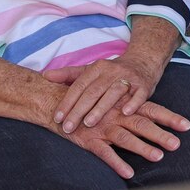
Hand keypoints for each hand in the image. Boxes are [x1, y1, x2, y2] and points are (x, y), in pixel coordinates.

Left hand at [44, 51, 164, 132]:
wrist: (142, 62)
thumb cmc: (111, 72)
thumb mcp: (90, 70)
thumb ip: (68, 74)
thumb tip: (45, 75)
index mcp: (97, 67)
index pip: (79, 85)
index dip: (67, 101)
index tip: (57, 117)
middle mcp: (112, 71)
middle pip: (93, 91)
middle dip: (79, 110)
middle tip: (68, 127)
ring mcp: (129, 78)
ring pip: (114, 92)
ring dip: (101, 108)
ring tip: (89, 123)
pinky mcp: (144, 85)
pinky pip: (139, 95)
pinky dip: (133, 104)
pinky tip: (124, 113)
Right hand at [52, 98, 189, 179]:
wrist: (56, 103)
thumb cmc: (86, 100)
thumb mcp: (108, 96)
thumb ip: (128, 102)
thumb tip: (147, 109)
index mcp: (124, 105)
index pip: (151, 109)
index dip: (169, 117)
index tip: (187, 125)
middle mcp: (116, 115)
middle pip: (143, 124)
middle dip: (161, 134)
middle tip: (177, 144)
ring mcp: (103, 127)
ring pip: (126, 138)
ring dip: (143, 148)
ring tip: (159, 156)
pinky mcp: (89, 140)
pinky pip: (105, 153)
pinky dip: (117, 162)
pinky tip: (128, 172)